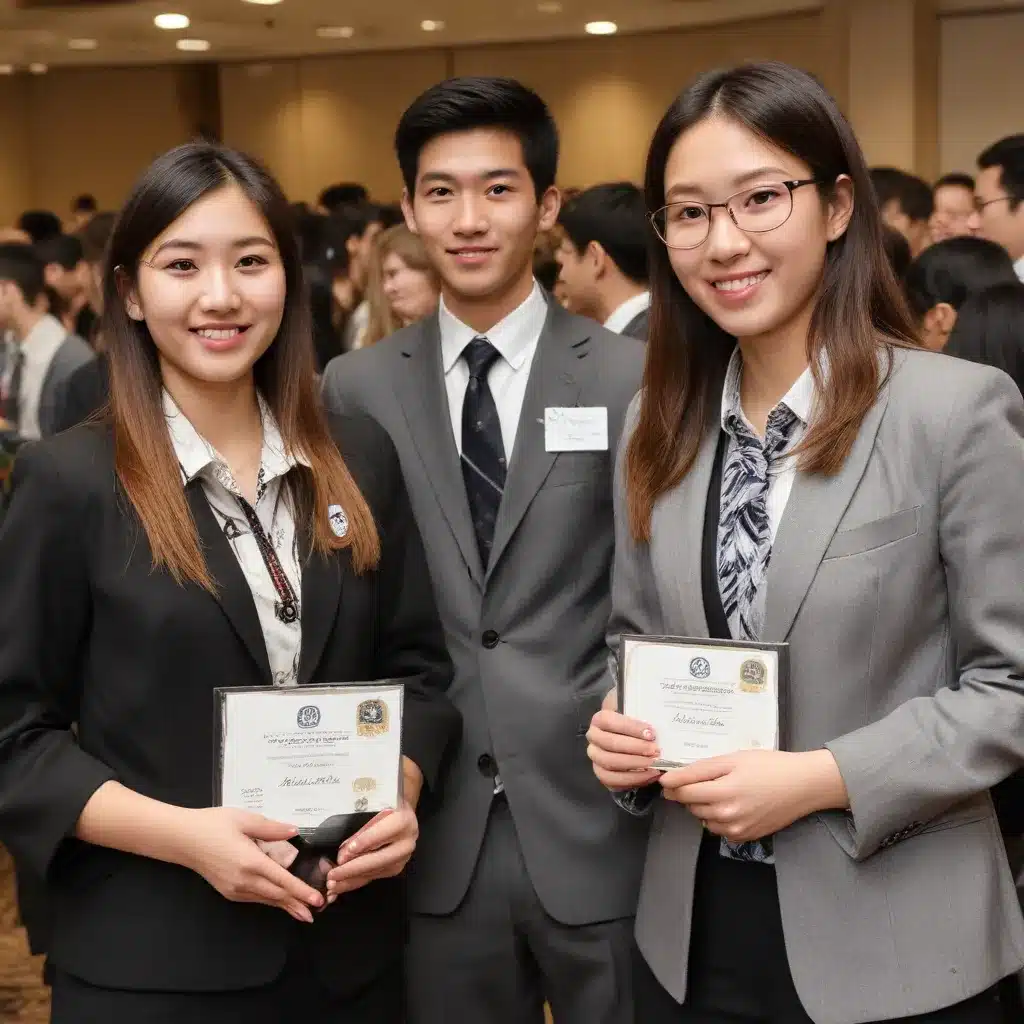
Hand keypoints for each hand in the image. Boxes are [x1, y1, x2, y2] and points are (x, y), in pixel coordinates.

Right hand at [181, 808, 324, 922]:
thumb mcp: (245, 819)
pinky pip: (255, 898)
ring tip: (303, 913)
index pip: (282, 880)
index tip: (316, 899)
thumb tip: (294, 831)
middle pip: (277, 895)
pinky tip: (280, 901)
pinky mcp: (229, 892)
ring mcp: (235, 889)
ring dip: (286, 906)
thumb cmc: (213, 824)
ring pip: (266, 899)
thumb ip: (272, 828)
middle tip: (316, 911)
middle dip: (298, 904)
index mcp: (251, 861)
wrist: (182, 839)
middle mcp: (244, 880)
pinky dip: (271, 900)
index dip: (301, 891)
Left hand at [325, 798, 419, 895]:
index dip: (364, 843)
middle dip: (352, 869)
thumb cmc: (385, 808)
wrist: (403, 814)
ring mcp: (402, 859)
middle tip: (333, 875)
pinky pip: (373, 877)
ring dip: (351, 879)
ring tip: (332, 884)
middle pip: (378, 859)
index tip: (345, 853)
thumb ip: (362, 831)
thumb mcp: (375, 810)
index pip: (383, 833)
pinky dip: (355, 882)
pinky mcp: (395, 869)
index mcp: (403, 822)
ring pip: (374, 872)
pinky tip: (341, 886)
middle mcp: (406, 843)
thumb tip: (344, 853)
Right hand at [586, 688, 662, 791]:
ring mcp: (596, 757)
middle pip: (610, 744)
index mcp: (599, 719)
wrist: (633, 735)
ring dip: (634, 765)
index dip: (629, 728)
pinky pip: (612, 781)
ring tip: (654, 765)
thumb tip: (652, 698)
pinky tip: (649, 775)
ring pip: (609, 763)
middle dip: (635, 748)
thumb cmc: (635, 717)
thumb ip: (638, 700)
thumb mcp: (635, 703)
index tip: (651, 733)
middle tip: (656, 751)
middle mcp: (594, 738)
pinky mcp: (603, 774)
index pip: (609, 721)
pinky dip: (632, 779)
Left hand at [659, 749, 848, 842]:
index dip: (673, 783)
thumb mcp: (732, 759)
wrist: (803, 785)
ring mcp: (736, 830)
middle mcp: (727, 817)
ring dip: (703, 805)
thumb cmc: (768, 766)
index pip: (684, 792)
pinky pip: (718, 829)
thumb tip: (670, 780)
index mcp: (723, 794)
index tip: (668, 777)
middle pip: (691, 805)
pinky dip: (717, 817)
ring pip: (703, 818)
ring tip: (721, 788)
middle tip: (705, 777)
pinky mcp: (745, 837)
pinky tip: (732, 803)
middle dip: (690, 792)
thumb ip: (699, 770)